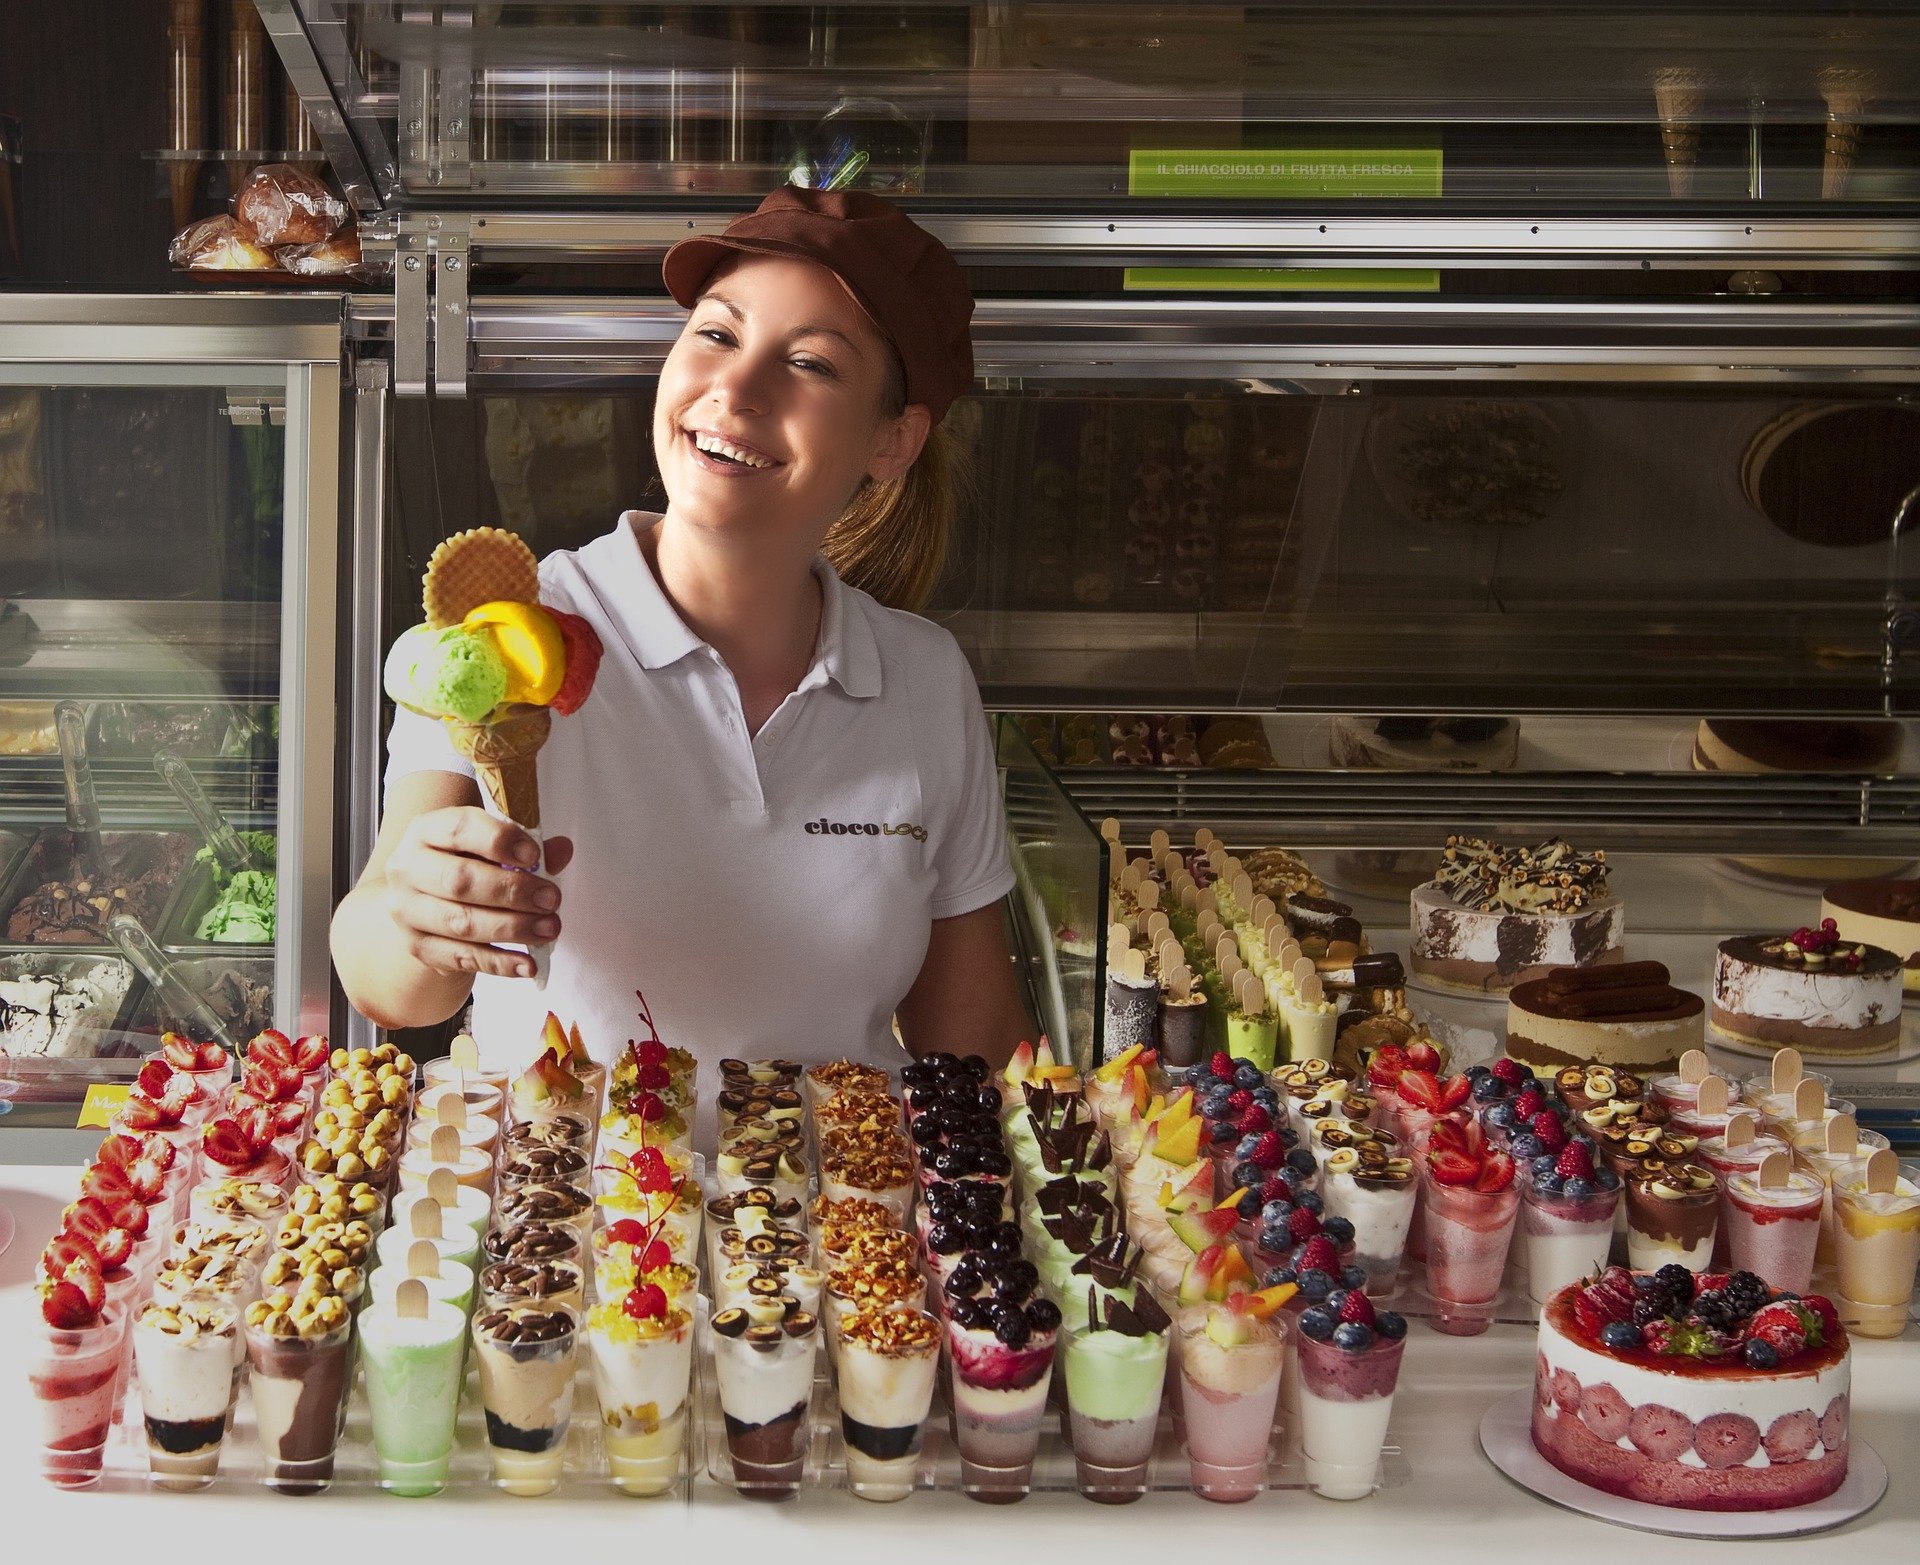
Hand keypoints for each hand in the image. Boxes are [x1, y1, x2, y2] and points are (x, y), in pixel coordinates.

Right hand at [380, 807, 568, 979]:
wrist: (426, 899)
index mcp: (426, 830)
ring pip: (460, 922)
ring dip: (512, 928)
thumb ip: (527, 849)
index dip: (499, 841)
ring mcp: (407, 911)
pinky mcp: (417, 946)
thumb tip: (562, 849)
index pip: (459, 829)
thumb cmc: (467, 863)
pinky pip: (461, 958)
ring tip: (549, 928)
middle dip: (512, 891)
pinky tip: (528, 963)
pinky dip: (499, 963)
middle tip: (551, 899)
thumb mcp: (491, 847)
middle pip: (459, 879)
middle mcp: (407, 868)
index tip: (534, 855)